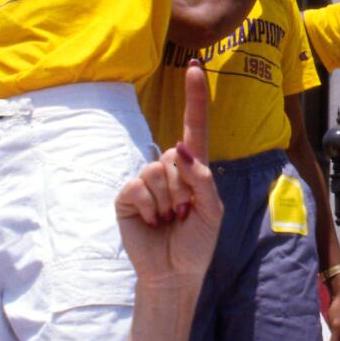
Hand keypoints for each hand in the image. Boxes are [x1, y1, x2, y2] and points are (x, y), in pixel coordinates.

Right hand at [115, 64, 223, 285]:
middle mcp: (168, 168)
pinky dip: (149, 207)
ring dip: (167, 202)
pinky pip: (139, 187)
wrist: (174, 273)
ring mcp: (145, 180)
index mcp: (194, 168)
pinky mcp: (127, 195)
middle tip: (182, 214)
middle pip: (177, 156)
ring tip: (167, 220)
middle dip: (184, 189)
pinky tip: (151, 222)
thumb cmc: (196, 242)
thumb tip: (181, 149)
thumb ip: (203, 179)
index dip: (194, 98)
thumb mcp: (212, 211)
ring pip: (158, 172)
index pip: (194, 127)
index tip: (195, 68)